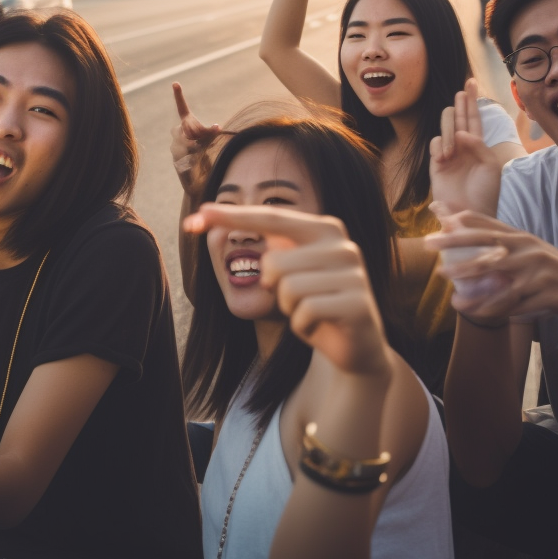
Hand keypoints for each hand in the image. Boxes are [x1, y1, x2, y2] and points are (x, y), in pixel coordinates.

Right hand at [170, 83, 220, 191]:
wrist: (198, 185)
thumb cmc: (205, 163)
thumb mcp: (209, 144)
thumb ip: (210, 135)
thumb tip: (217, 127)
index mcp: (186, 130)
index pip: (182, 110)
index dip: (179, 97)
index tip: (176, 83)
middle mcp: (178, 136)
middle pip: (187, 124)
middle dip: (200, 130)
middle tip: (213, 134)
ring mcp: (175, 147)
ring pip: (187, 137)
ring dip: (199, 142)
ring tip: (203, 149)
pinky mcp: (177, 158)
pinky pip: (187, 150)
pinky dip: (196, 152)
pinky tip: (197, 159)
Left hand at [184, 204, 391, 378]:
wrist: (356, 346)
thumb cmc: (313, 303)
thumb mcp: (286, 274)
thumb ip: (263, 250)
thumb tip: (214, 229)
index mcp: (323, 229)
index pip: (271, 218)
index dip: (233, 216)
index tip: (199, 212)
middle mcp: (342, 245)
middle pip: (274, 262)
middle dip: (274, 288)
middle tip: (295, 299)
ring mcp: (354, 273)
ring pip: (287, 289)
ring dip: (289, 309)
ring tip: (309, 312)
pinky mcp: (358, 303)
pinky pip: (305, 313)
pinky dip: (302, 327)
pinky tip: (319, 326)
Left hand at [425, 210, 557, 336]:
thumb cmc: (557, 277)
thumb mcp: (534, 255)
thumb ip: (507, 248)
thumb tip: (476, 246)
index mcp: (524, 238)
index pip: (489, 223)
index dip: (462, 217)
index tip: (437, 213)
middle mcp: (530, 249)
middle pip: (485, 242)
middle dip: (454, 243)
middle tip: (427, 245)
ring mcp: (539, 270)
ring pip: (495, 276)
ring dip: (469, 286)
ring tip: (452, 298)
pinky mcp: (548, 293)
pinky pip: (513, 303)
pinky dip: (492, 310)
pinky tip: (476, 315)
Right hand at [429, 79, 501, 215]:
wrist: (470, 213)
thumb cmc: (486, 192)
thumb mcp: (491, 166)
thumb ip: (478, 145)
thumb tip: (461, 132)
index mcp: (478, 145)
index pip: (474, 118)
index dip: (473, 101)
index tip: (471, 82)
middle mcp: (462, 146)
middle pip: (458, 116)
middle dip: (461, 103)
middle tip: (462, 92)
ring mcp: (448, 153)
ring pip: (445, 126)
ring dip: (450, 132)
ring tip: (453, 151)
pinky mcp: (435, 163)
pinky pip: (435, 143)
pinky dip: (441, 146)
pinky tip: (445, 157)